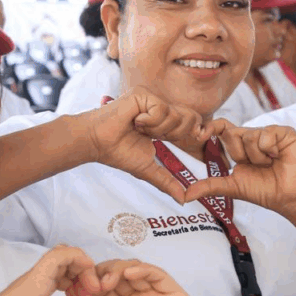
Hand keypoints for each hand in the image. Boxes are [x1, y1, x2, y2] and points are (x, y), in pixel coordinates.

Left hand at [72, 260, 237, 295]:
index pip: (98, 292)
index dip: (86, 287)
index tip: (76, 293)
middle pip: (111, 275)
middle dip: (97, 273)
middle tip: (89, 283)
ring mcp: (153, 295)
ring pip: (131, 269)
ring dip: (116, 269)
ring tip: (107, 281)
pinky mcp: (171, 292)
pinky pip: (155, 274)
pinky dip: (142, 269)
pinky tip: (130, 274)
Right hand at [83, 86, 214, 203]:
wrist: (97, 143)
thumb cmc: (117, 152)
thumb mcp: (148, 169)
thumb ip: (166, 181)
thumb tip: (183, 200)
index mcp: (164, 124)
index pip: (193, 123)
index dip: (197, 132)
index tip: (195, 139)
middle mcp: (161, 109)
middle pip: (192, 117)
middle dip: (177, 134)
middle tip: (156, 138)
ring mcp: (152, 100)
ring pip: (176, 115)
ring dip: (158, 129)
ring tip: (139, 129)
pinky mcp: (143, 94)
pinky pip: (162, 109)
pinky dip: (150, 121)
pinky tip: (135, 122)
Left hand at [180, 121, 295, 214]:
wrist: (287, 198)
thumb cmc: (263, 191)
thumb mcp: (232, 187)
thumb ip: (209, 186)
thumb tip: (184, 196)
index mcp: (239, 145)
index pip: (222, 128)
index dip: (211, 127)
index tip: (200, 134)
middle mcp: (252, 136)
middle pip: (233, 133)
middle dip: (240, 155)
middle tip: (254, 166)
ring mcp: (269, 133)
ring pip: (250, 136)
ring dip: (257, 157)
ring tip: (269, 164)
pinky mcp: (285, 133)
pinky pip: (267, 134)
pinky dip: (270, 150)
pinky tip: (278, 157)